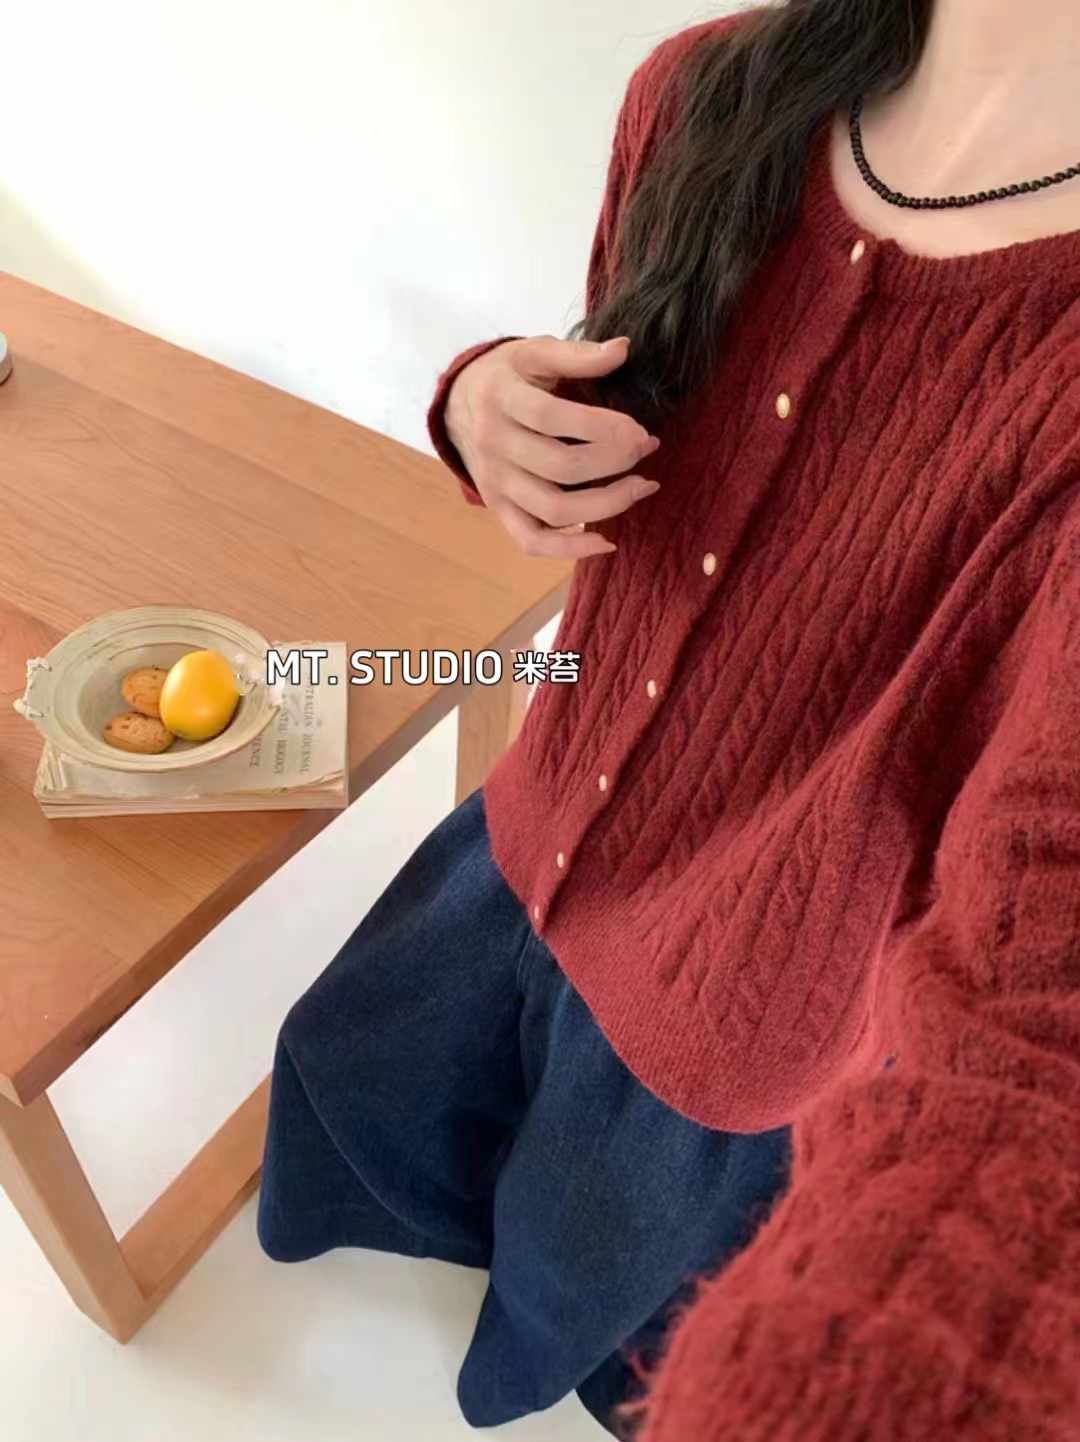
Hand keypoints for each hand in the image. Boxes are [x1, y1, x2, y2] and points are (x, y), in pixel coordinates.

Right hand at [444, 334, 661, 556]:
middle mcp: (494, 444)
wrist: (459, 404)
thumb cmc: (509, 376)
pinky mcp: (499, 508)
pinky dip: (569, 549)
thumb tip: (623, 350)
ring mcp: (495, 482)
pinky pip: (532, 541)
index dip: (604, 427)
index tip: (639, 429)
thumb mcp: (535, 352)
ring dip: (607, 504)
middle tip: (647, 449)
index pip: (555, 418)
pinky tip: (606, 541)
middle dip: (615, 461)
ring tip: (641, 487)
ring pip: (554, 509)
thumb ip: (577, 354)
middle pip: (561, 467)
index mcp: (501, 398)